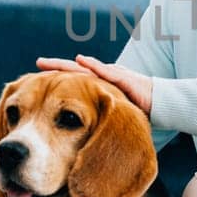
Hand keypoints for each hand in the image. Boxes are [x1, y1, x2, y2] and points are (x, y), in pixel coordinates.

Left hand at [36, 54, 152, 116]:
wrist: (160, 105)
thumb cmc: (135, 111)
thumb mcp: (110, 116)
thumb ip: (96, 118)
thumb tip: (78, 136)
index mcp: (96, 88)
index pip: (72, 81)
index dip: (56, 77)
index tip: (36, 77)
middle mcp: (101, 79)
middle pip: (74, 71)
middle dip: (56, 67)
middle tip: (38, 63)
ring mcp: (112, 77)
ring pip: (86, 69)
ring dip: (68, 65)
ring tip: (51, 62)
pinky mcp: (124, 79)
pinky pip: (107, 72)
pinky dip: (95, 66)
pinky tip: (82, 60)